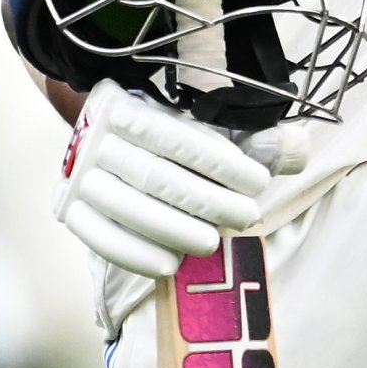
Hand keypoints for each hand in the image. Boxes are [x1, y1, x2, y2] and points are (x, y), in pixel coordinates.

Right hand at [55, 81, 301, 288]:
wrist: (100, 144)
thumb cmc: (166, 139)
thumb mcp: (202, 128)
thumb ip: (252, 139)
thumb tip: (298, 149)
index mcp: (127, 104)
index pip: (177, 136)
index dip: (222, 164)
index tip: (258, 183)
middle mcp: (96, 136)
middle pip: (157, 176)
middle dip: (208, 202)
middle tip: (245, 217)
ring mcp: (77, 175)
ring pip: (130, 207)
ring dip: (178, 230)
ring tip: (213, 243)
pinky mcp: (68, 210)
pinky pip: (102, 239)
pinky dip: (139, 255)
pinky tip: (172, 263)